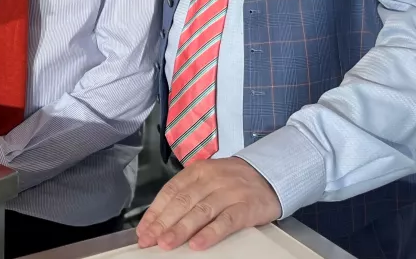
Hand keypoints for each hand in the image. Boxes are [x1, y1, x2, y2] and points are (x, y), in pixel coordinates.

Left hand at [135, 158, 281, 251]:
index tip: (144, 230)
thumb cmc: (233, 182)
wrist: (271, 176)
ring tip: (167, 244)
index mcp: (198, 171)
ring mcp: (230, 192)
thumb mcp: (208, 179)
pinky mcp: (246, 207)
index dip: (155, 212)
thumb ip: (187, 195)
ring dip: (181, 229)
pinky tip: (198, 244)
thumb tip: (160, 220)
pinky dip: (211, 233)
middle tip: (149, 240)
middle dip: (163, 223)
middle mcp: (212, 179)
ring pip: (201, 211)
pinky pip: (226, 221)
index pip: (171, 191)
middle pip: (183, 202)